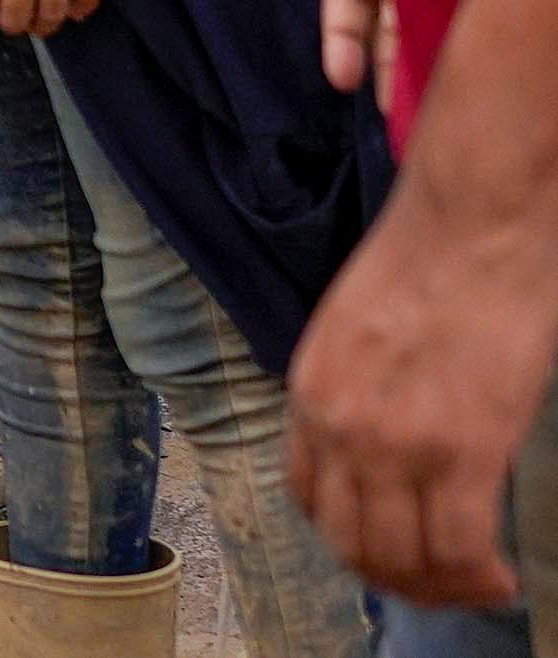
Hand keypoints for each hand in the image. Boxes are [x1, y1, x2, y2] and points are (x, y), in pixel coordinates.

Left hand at [290, 172, 557, 608]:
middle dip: (397, 578)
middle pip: (352, 542)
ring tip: (477, 586)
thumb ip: (356, 390)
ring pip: (404, 558)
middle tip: (441, 585)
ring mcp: (396, 443)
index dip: (350, 538)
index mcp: (310, 393)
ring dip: (441, 588)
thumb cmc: (428, 262)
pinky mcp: (462, 449)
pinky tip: (502, 578)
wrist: (472, 224)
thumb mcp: (354, 330)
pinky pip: (459, 547)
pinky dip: (479, 578)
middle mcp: (339, 427)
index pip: (309, 498)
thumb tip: (383, 442)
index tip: (390, 548)